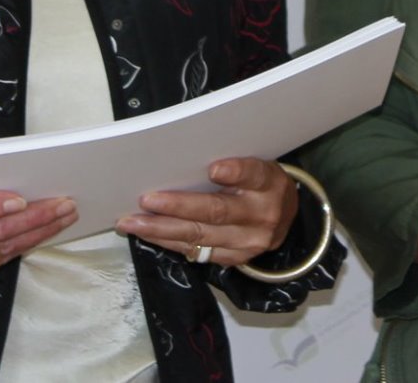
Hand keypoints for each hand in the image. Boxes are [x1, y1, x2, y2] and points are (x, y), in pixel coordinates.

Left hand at [115, 157, 297, 267]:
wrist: (284, 217)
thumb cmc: (259, 183)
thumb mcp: (256, 165)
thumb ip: (231, 164)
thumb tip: (181, 158)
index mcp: (269, 183)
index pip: (254, 175)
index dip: (235, 172)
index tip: (213, 169)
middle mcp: (261, 215)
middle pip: (217, 211)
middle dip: (177, 206)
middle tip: (146, 200)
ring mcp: (248, 242)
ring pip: (200, 236)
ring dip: (162, 229)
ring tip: (132, 222)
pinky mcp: (235, 259)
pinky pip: (196, 252)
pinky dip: (168, 242)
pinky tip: (148, 234)